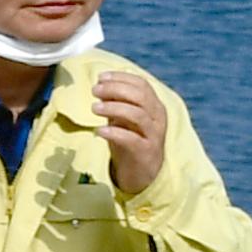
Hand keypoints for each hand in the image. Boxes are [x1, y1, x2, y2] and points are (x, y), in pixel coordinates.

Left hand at [93, 68, 168, 198]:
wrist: (142, 174)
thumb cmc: (132, 141)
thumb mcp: (124, 119)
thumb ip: (117, 103)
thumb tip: (101, 85)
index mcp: (154, 106)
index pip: (141, 84)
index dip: (121, 78)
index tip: (101, 77)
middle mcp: (157, 118)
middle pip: (140, 96)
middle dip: (116, 89)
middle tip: (95, 91)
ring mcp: (153, 135)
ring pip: (137, 115)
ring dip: (113, 108)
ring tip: (94, 108)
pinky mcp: (145, 152)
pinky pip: (131, 139)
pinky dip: (114, 132)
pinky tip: (99, 131)